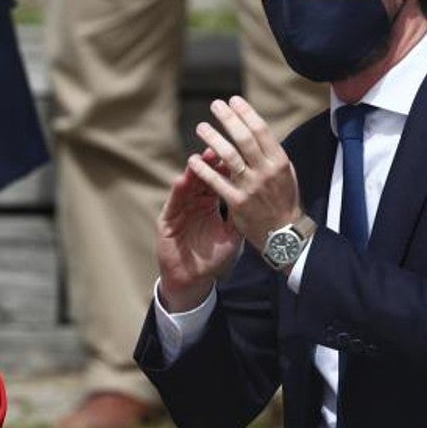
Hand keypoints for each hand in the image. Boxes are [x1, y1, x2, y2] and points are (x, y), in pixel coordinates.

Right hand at [156, 149, 242, 312]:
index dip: (225, 167)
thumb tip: (258, 197)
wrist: (192, 279)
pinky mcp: (168, 221)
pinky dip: (177, 192)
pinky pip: (174, 204)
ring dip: (192, 172)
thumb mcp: (231, 236)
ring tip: (198, 158)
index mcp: (208, 204)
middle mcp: (193, 203)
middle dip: (208, 164)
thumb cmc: (212, 259)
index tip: (235, 153)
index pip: (217, 180)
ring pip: (186, 187)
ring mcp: (180, 211)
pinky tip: (181, 180)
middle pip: (201, 178)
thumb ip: (239, 216)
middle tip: (216, 148)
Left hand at [189, 96, 301, 251]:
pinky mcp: (237, 202)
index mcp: (279, 161)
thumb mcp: (286, 174)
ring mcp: (251, 187)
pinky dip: (204, 169)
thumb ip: (271, 153)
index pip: (261, 130)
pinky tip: (193, 159)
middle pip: (244, 138)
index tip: (233, 100)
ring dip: (213, 138)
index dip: (246, 112)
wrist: (283, 234)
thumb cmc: (284, 200)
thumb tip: (256, 129)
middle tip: (215, 105)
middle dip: (228, 118)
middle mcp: (266, 171)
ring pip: (228, 156)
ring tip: (201, 126)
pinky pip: (216, 182)